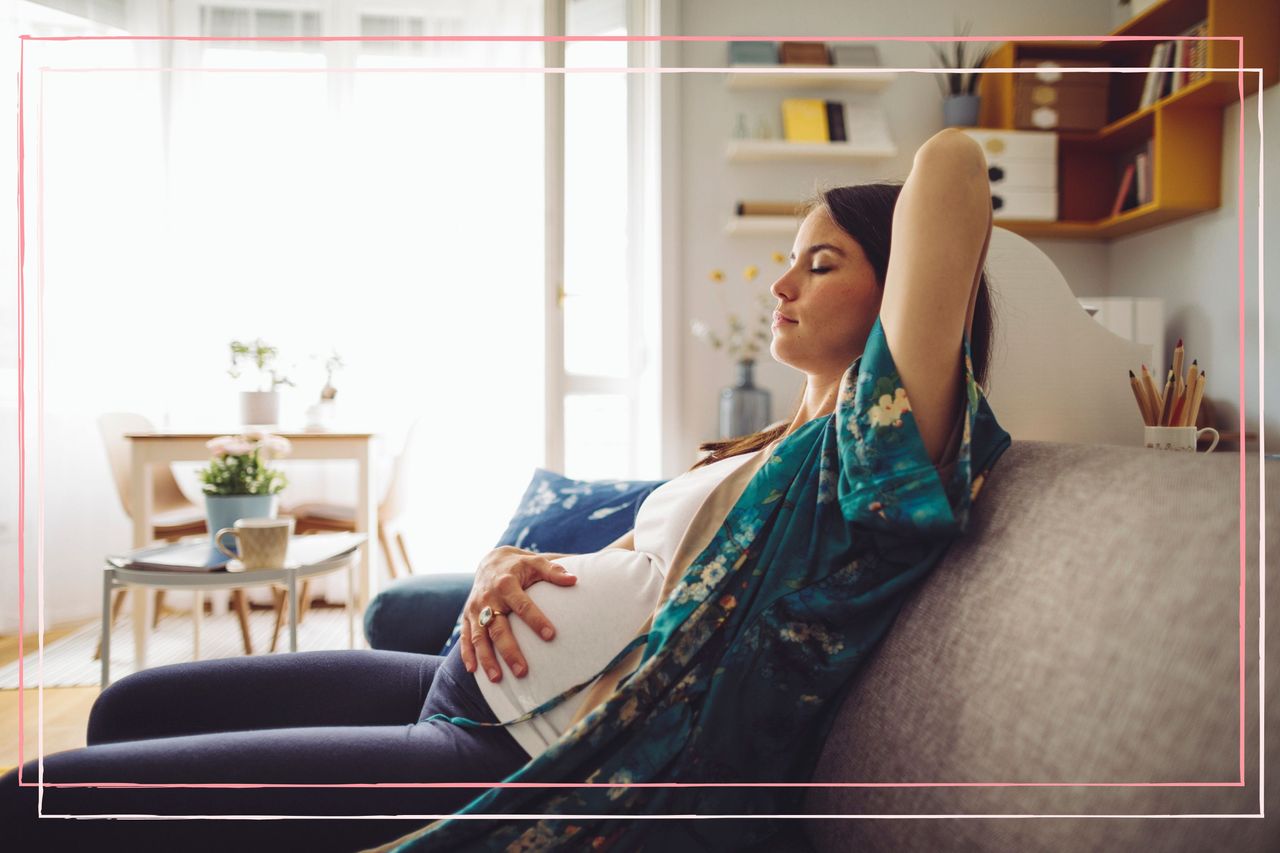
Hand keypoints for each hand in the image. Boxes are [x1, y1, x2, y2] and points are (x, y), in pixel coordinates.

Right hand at [459, 546, 576, 682]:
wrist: (490, 561)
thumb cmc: (519, 565)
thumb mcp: (536, 561)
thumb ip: (554, 571)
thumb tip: (574, 579)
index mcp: (507, 583)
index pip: (523, 605)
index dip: (536, 620)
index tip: (550, 636)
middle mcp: (489, 598)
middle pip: (498, 628)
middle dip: (509, 651)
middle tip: (522, 671)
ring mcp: (475, 609)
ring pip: (479, 637)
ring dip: (486, 658)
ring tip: (497, 679)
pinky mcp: (467, 616)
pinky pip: (465, 637)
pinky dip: (467, 653)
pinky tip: (473, 671)